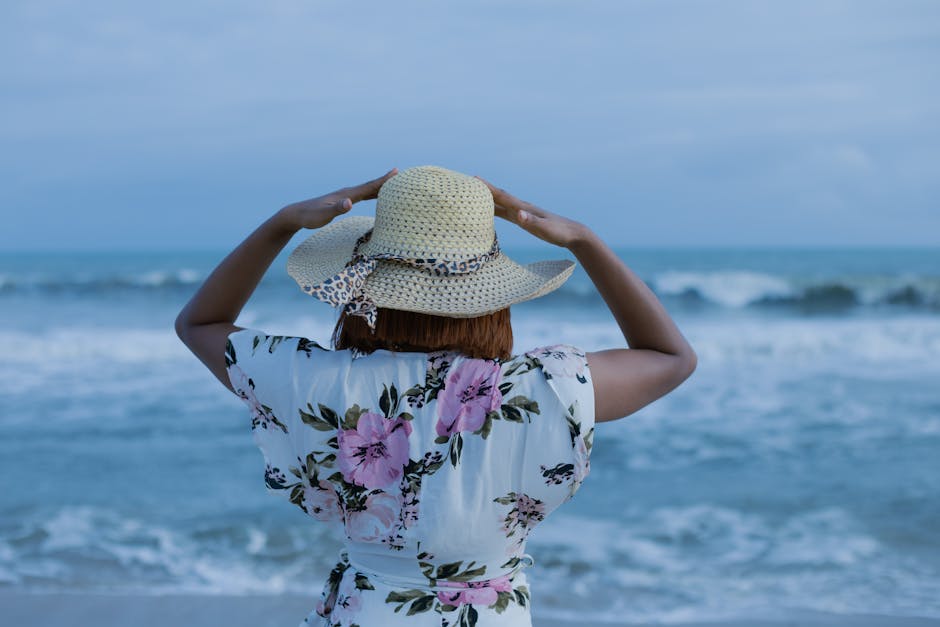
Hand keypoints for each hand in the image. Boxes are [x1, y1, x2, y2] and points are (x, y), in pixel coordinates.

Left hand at [280, 168, 398, 230]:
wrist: (298, 214)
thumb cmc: (310, 216)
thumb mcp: (323, 214)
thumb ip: (336, 209)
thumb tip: (349, 203)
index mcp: (346, 194)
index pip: (368, 187)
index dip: (383, 180)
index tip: (396, 172)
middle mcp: (347, 193)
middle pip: (371, 186)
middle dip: (386, 181)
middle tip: (403, 176)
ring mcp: (346, 196)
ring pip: (368, 190)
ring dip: (381, 187)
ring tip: (396, 184)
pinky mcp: (344, 201)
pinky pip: (363, 195)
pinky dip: (373, 194)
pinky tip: (378, 196)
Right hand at [473, 175, 589, 248]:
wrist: (572, 234)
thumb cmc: (559, 232)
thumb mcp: (545, 228)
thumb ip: (532, 221)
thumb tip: (519, 215)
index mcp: (524, 208)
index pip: (503, 196)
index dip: (488, 188)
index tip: (474, 179)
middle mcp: (521, 208)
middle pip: (499, 196)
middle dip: (484, 190)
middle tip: (468, 183)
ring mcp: (523, 213)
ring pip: (501, 204)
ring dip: (488, 199)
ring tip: (473, 195)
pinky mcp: (525, 220)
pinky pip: (506, 212)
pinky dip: (495, 209)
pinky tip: (490, 211)